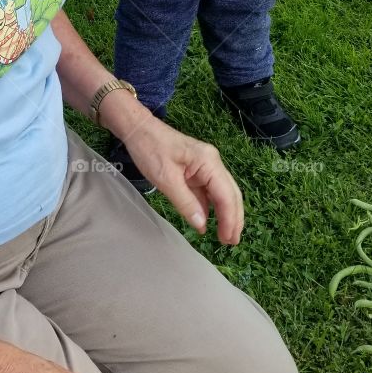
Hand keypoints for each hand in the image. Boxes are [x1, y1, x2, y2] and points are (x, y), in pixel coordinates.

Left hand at [104, 103, 244, 245]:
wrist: (138, 129)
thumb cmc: (150, 149)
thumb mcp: (166, 179)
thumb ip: (185, 203)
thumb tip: (202, 225)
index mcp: (209, 162)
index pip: (226, 195)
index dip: (230, 219)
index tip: (228, 240)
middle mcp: (212, 163)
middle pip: (230, 194)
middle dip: (233, 218)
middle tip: (231, 242)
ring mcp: (204, 167)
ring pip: (221, 194)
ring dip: (224, 214)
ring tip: (224, 236)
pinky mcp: (195, 171)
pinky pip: (207, 191)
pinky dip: (209, 207)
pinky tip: (207, 222)